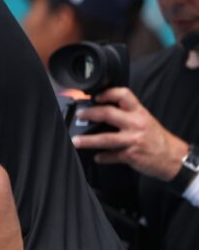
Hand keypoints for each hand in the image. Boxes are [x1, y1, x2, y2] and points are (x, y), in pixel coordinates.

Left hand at [71, 86, 189, 180]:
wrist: (173, 157)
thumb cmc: (156, 137)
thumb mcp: (144, 119)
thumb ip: (126, 114)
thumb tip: (101, 109)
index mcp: (139, 112)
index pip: (123, 95)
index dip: (108, 93)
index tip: (96, 96)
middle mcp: (135, 124)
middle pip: (108, 114)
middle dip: (89, 114)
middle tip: (79, 115)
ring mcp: (133, 140)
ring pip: (106, 138)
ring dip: (88, 140)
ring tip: (76, 141)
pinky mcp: (131, 155)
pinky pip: (112, 156)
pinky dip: (103, 157)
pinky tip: (98, 157)